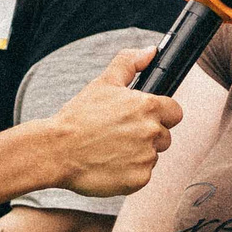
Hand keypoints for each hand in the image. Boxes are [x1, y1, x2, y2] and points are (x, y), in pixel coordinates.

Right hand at [45, 49, 178, 196]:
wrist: (56, 151)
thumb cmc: (78, 117)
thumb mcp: (103, 83)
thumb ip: (129, 63)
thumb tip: (150, 52)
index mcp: (147, 107)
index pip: (175, 112)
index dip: (161, 114)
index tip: (144, 118)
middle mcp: (151, 132)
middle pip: (164, 136)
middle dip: (147, 136)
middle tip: (120, 135)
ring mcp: (146, 158)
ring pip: (152, 156)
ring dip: (137, 155)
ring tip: (110, 149)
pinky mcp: (139, 180)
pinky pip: (141, 176)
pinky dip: (129, 173)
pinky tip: (109, 164)